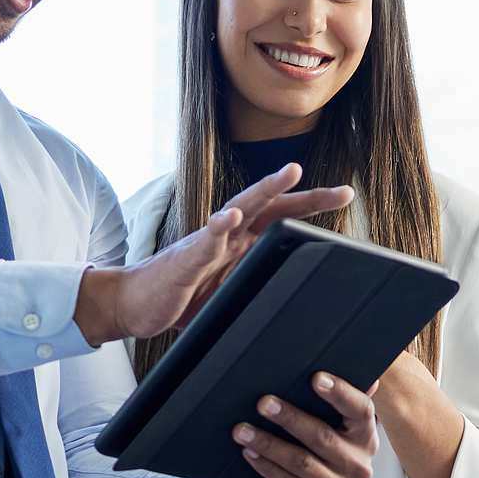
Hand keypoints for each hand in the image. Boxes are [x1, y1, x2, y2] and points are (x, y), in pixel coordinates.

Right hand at [73, 165, 353, 345]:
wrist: (133, 305)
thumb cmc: (181, 298)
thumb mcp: (230, 295)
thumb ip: (256, 286)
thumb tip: (295, 299)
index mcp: (240, 242)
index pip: (282, 217)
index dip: (312, 205)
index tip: (345, 196)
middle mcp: (227, 235)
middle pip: (272, 205)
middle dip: (308, 196)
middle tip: (344, 190)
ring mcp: (206, 244)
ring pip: (240, 209)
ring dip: (266, 189)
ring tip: (290, 172)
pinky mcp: (183, 261)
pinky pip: (202, 242)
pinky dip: (216, 228)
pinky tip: (229, 216)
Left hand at [234, 373, 377, 477]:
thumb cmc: (310, 460)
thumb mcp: (323, 431)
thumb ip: (331, 405)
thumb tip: (346, 368)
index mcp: (364, 438)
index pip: (361, 410)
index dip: (341, 393)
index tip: (316, 378)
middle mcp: (360, 466)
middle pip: (324, 438)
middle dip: (290, 418)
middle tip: (263, 402)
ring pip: (302, 463)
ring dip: (268, 444)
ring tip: (242, 430)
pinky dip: (267, 468)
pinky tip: (250, 454)